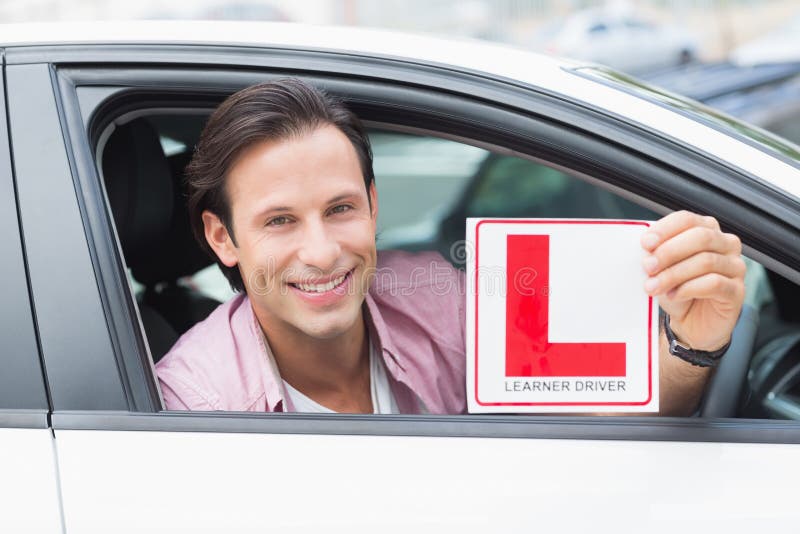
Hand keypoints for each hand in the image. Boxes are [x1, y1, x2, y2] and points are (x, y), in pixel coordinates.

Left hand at [641, 211, 745, 350]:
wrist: (690, 323)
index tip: (645, 243)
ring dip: (674, 274)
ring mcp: (735, 267)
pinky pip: (714, 283)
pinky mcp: (737, 291)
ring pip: (706, 261)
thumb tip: (645, 251)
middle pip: (701, 237)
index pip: (687, 220)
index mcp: (706, 230)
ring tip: (653, 286)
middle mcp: (726, 245)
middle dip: (669, 251)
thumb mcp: (662, 269)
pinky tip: (673, 295)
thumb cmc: (676, 290)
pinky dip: (688, 288)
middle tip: (648, 266)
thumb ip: (656, 255)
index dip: (665, 229)